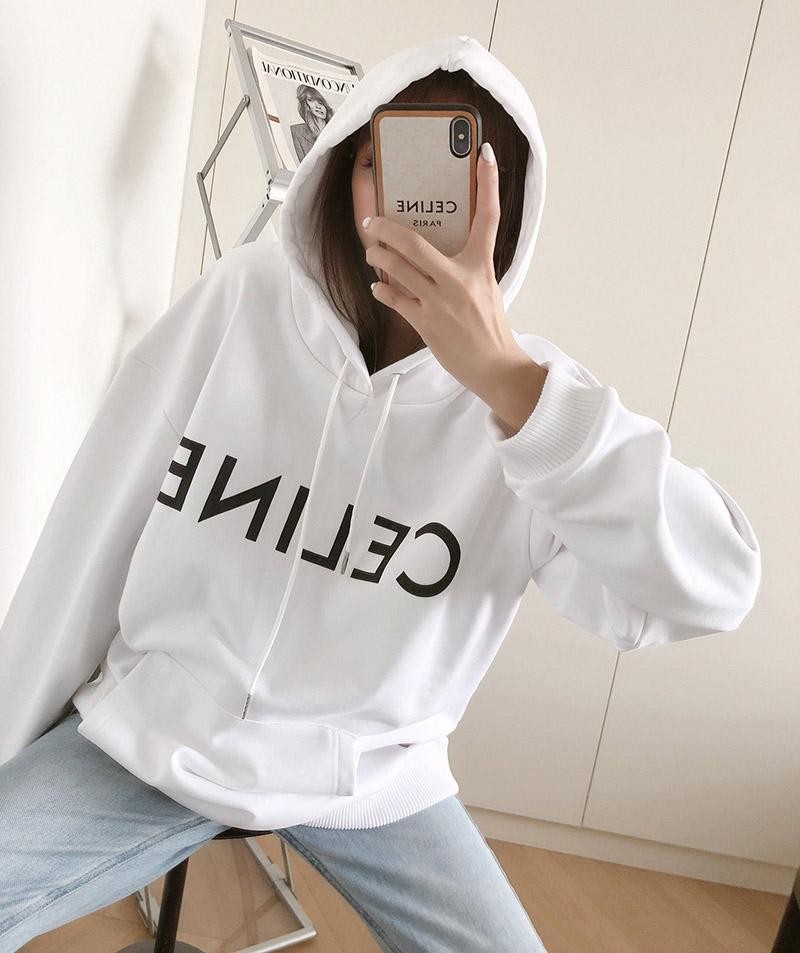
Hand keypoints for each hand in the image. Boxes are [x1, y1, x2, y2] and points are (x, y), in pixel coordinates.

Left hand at [363, 141, 531, 401]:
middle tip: (370, 222)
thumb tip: (439, 253)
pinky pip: (396, 300)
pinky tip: (378, 287)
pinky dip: (383, 291)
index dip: (487, 184)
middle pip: (415, 244)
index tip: (484, 155)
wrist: (495, 366)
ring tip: (370, 251)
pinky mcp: (427, 324)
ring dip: (378, 258)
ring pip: (398, 270)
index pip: (488, 218)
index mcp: (480, 267)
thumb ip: (467, 267)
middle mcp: (460, 281)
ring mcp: (441, 303)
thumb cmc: (490, 328)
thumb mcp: (487, 288)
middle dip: (386, 230)